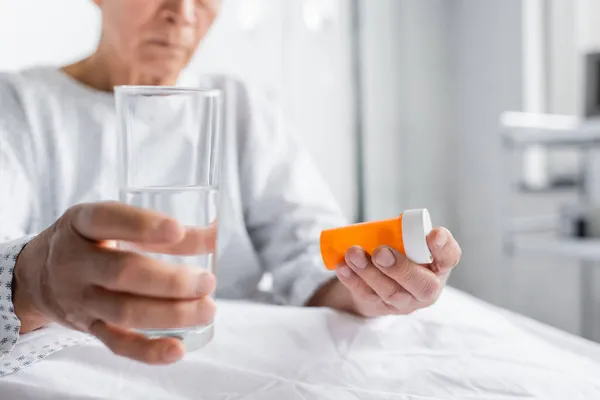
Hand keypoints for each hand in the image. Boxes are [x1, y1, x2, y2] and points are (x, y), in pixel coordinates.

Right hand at [13, 202, 216, 364]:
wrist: (36, 276)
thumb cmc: (90, 241)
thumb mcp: (112, 222)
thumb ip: (160, 229)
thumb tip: (214, 235)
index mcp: (80, 224)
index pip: (107, 220)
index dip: (142, 225)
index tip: (177, 229)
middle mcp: (75, 262)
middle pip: (123, 273)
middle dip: (170, 280)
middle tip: (207, 282)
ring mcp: (80, 299)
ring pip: (124, 312)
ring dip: (171, 314)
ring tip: (208, 309)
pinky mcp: (88, 327)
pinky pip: (117, 343)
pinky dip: (148, 351)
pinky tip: (178, 350)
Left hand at [312, 227, 460, 316]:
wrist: (374, 284)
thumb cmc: (396, 255)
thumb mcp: (406, 243)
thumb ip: (403, 234)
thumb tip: (380, 229)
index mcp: (439, 266)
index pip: (450, 257)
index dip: (444, 247)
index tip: (435, 234)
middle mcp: (427, 288)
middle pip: (422, 286)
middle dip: (401, 269)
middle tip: (380, 252)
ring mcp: (404, 302)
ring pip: (390, 293)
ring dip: (369, 272)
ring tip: (353, 253)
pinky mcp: (380, 308)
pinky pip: (367, 296)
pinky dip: (353, 281)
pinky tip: (343, 267)